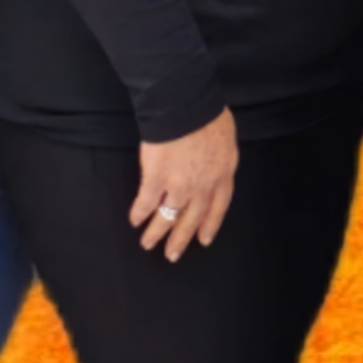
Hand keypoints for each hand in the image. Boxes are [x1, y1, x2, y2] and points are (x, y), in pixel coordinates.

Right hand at [133, 108, 238, 260]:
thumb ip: (221, 158)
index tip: (204, 240)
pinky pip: (147, 202)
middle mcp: (203, 186)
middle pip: (192, 219)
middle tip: (173, 255)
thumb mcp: (227, 139)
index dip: (210, 225)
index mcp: (223, 174)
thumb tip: (215, 164)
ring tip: (148, 245)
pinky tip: (135, 221)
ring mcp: (179, 185)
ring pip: (168, 216)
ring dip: (157, 233)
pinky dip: (140, 213)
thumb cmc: (207, 114)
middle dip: (181, 239)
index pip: (219, 207)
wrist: (186, 106)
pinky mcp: (156, 179)